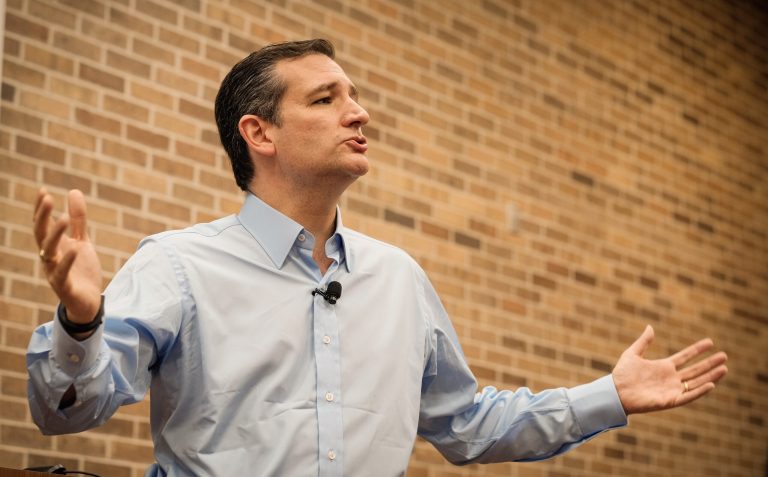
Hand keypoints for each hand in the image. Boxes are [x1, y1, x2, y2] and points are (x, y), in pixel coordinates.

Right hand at [34, 188, 102, 323]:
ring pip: (48, 252)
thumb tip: (73, 191)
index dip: (40, 209)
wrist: (88, 302)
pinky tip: (74, 249)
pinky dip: (67, 261)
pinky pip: (62, 274)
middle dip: (42, 217)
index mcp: (52, 247)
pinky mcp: (64, 287)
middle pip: (40, 235)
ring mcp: (54, 272)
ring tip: (65, 219)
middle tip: (47, 198)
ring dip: (55, 235)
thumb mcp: (82, 241)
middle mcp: (49, 258)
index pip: (42, 225)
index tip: (43, 191)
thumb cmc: (80, 270)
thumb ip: (78, 220)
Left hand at [612, 325, 727, 414]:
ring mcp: (672, 389)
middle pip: (695, 369)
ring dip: (710, 376)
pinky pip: (688, 396)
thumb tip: (650, 327)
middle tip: (724, 356)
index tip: (710, 342)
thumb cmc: (622, 374)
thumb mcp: (632, 354)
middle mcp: (671, 378)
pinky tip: (711, 384)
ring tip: (724, 369)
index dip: (697, 350)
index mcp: (663, 366)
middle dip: (710, 363)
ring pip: (696, 382)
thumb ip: (643, 342)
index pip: (685, 357)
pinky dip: (700, 391)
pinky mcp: (670, 400)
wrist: (616, 392)